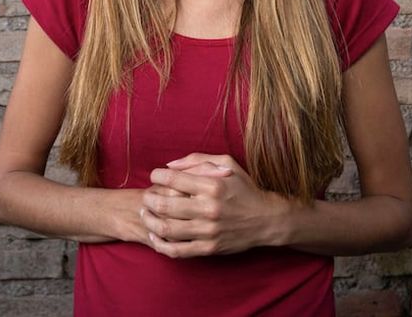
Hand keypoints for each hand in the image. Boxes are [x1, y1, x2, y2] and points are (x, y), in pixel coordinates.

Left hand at [140, 153, 289, 257]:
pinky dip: (161, 244)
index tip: (154, 176)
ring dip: (150, 220)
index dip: (157, 176)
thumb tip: (169, 164)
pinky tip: (154, 235)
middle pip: (165, 205)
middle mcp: (209, 208)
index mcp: (212, 186)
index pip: (174, 179)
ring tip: (145, 213)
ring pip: (167, 229)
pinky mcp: (209, 248)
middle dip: (149, 199)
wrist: (266, 219)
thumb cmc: (244, 189)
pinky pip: (178, 250)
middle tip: (147, 195)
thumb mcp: (226, 164)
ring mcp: (208, 231)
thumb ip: (197, 160)